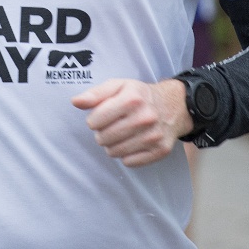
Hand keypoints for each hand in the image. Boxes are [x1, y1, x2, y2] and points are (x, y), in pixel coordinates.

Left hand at [71, 78, 191, 167]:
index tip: (101, 116)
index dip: (94, 120)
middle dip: (102, 133)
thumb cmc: (140, 96)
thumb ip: (95, 94)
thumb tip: (75, 102)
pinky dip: (126, 155)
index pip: (94, 122)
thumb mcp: (118, 86)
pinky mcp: (160, 150)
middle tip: (111, 126)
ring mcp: (153, 136)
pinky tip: (132, 142)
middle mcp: (144, 118)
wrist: (173, 106)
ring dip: (112, 145)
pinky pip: (129, 162)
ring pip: (114, 152)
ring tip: (120, 134)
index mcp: (131, 99)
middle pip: (103, 138)